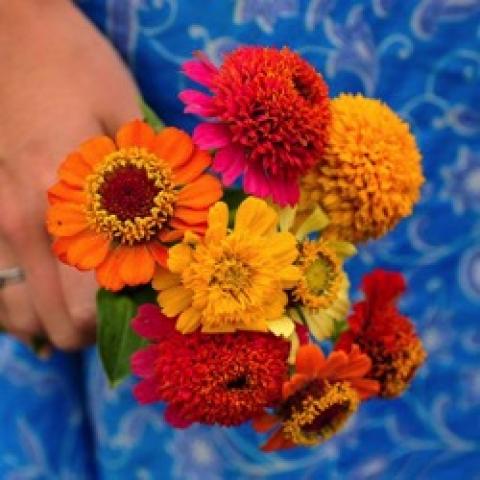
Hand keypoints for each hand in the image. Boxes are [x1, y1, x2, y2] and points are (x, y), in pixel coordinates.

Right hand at [0, 0, 140, 349]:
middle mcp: (17, 227)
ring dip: (56, 315)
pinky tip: (56, 275)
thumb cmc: (79, 68)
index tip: (147, 296)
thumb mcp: (130, 123)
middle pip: (52, 324)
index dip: (121, 318)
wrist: (10, 28)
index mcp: (61, 208)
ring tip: (89, 292)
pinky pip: (2, 284)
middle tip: (124, 299)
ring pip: (17, 313)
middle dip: (93, 326)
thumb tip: (175, 249)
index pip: (84, 309)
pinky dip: (30, 296)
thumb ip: (151, 193)